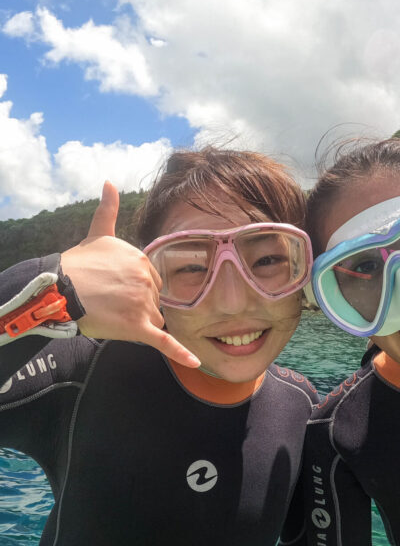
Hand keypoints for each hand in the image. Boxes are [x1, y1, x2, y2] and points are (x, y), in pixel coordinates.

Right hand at [60, 182, 200, 366]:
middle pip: (154, 302)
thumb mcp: (98, 233)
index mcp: (142, 260)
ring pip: (154, 320)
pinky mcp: (138, 326)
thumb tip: (109, 182)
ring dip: (140, 323)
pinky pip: (164, 341)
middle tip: (112, 303)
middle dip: (138, 306)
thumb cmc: (77, 264)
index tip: (117, 290)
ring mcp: (143, 303)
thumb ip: (109, 209)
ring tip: (114, 316)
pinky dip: (180, 353)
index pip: (153, 283)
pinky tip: (194, 363)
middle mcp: (146, 280)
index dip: (136, 290)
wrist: (59, 288)